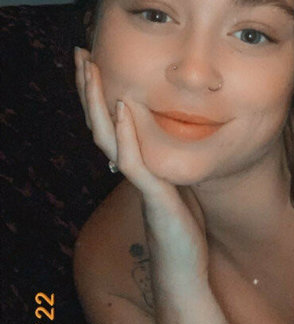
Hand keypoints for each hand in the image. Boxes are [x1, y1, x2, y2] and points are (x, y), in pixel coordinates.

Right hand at [74, 47, 208, 288]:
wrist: (183, 269)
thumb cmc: (180, 227)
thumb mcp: (174, 183)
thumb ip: (165, 159)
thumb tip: (170, 135)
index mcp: (136, 162)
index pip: (110, 120)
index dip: (99, 93)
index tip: (93, 61)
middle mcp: (131, 168)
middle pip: (101, 122)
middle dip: (91, 88)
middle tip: (80, 55)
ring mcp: (139, 181)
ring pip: (109, 136)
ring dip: (100, 102)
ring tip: (93, 70)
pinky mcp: (153, 195)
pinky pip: (134, 160)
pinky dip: (126, 133)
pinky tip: (123, 107)